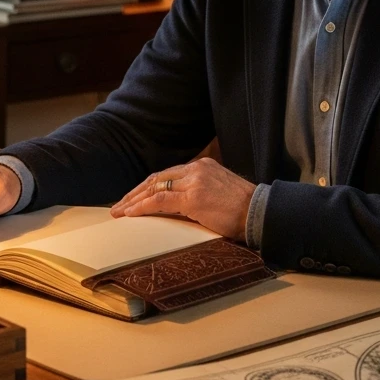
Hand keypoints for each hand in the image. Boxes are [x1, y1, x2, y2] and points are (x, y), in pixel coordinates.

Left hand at [109, 157, 255, 240]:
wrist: (260, 213)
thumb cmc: (243, 210)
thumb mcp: (219, 192)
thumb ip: (200, 193)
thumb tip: (179, 207)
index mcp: (202, 166)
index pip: (167, 175)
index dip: (147, 187)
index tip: (134, 198)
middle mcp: (196, 169)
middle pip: (156, 179)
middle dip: (135, 192)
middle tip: (120, 205)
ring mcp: (193, 182)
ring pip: (154, 188)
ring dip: (134, 201)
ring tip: (120, 211)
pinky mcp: (193, 197)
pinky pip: (159, 201)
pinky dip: (142, 207)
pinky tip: (131, 213)